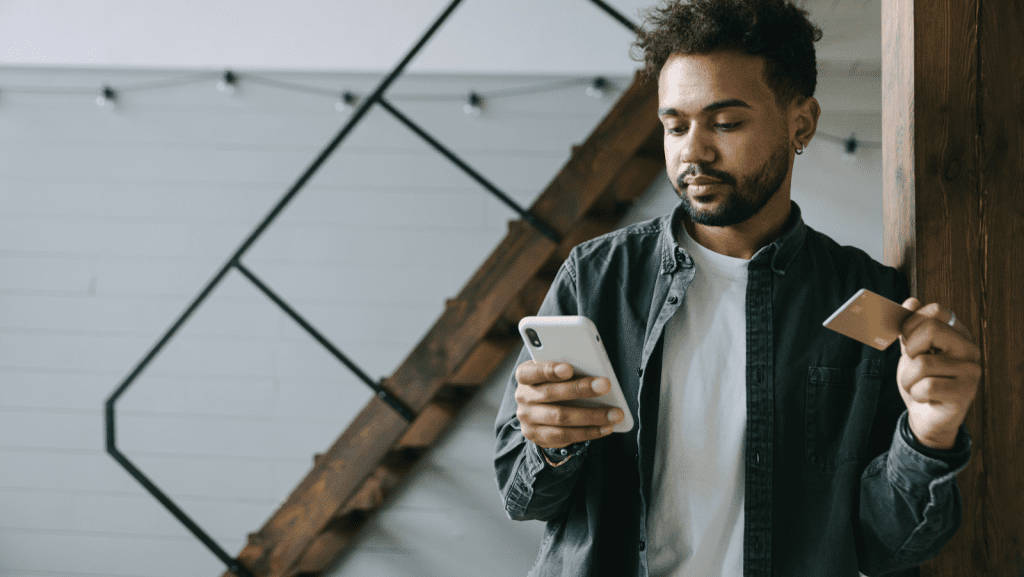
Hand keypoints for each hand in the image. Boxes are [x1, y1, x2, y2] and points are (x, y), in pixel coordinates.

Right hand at [514, 360, 623, 448]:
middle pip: (551, 393)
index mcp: (525, 376)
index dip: (549, 370)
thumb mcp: (555, 373)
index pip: (532, 371)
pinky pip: (565, 436)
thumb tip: (595, 373)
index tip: (569, 369)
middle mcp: (523, 397)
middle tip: (605, 385)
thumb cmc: (554, 384)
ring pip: (561, 418)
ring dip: (591, 416)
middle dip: (580, 389)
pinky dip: (589, 432)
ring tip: (614, 413)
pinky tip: (606, 427)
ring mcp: (528, 419)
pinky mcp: (538, 436)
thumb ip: (568, 371)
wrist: (539, 411)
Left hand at [897, 298, 980, 449]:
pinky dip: (916, 393)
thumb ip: (910, 328)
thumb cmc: (919, 380)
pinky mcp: (965, 393)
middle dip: (910, 350)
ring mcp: (971, 371)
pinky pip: (927, 386)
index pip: (936, 310)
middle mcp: (969, 349)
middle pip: (931, 330)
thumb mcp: (911, 351)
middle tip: (913, 363)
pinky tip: (925, 397)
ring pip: (922, 363)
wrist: (925, 415)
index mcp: (957, 333)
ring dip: (908, 378)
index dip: (912, 323)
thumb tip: (910, 301)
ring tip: (916, 385)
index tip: (907, 339)